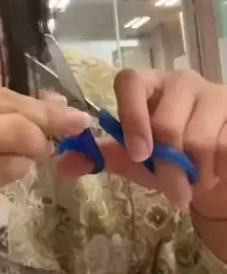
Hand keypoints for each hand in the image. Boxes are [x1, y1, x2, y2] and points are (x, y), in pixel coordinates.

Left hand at [57, 68, 226, 215]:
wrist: (219, 172)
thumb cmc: (171, 159)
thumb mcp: (134, 159)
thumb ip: (102, 156)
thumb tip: (62, 163)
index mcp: (149, 85)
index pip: (130, 81)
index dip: (131, 117)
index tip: (138, 155)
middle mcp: (182, 81)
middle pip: (167, 123)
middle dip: (167, 169)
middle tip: (173, 192)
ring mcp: (216, 94)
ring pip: (200, 141)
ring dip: (196, 175)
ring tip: (197, 181)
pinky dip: (219, 172)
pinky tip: (218, 172)